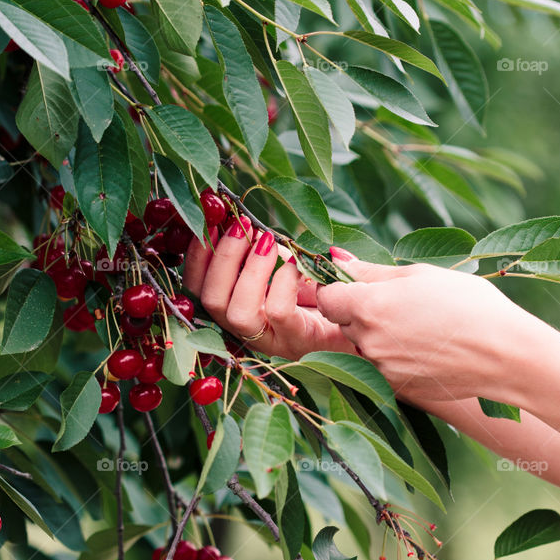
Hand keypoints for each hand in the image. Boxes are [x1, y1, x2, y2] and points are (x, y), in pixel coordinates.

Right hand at [182, 216, 357, 359]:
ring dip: (250, 270)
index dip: (196, 257)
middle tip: (243, 227)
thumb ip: (261, 244)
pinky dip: (282, 282)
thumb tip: (237, 216)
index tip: (210, 224)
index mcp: (233, 309)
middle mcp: (245, 330)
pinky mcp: (299, 342)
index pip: (195, 289)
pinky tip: (295, 264)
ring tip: (268, 240)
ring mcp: (271, 341)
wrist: (363, 316)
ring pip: (238, 314)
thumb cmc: (322, 282)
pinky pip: (279, 312)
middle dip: (223, 258)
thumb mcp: (287, 259)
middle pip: (210, 302)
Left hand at [316, 248, 534, 403]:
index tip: (359, 285)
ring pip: (363, 345)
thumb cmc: (468, 304)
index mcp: (369, 306)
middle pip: (344, 322)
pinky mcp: (396, 387)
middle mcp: (368, 341)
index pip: (326, 297)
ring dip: (379, 335)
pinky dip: (395, 356)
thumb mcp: (421, 275)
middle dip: (362, 312)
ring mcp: (381, 368)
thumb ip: (372, 271)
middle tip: (401, 304)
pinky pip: (382, 367)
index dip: (338, 289)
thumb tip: (336, 259)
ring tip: (419, 326)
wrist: (504, 353)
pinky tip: (426, 348)